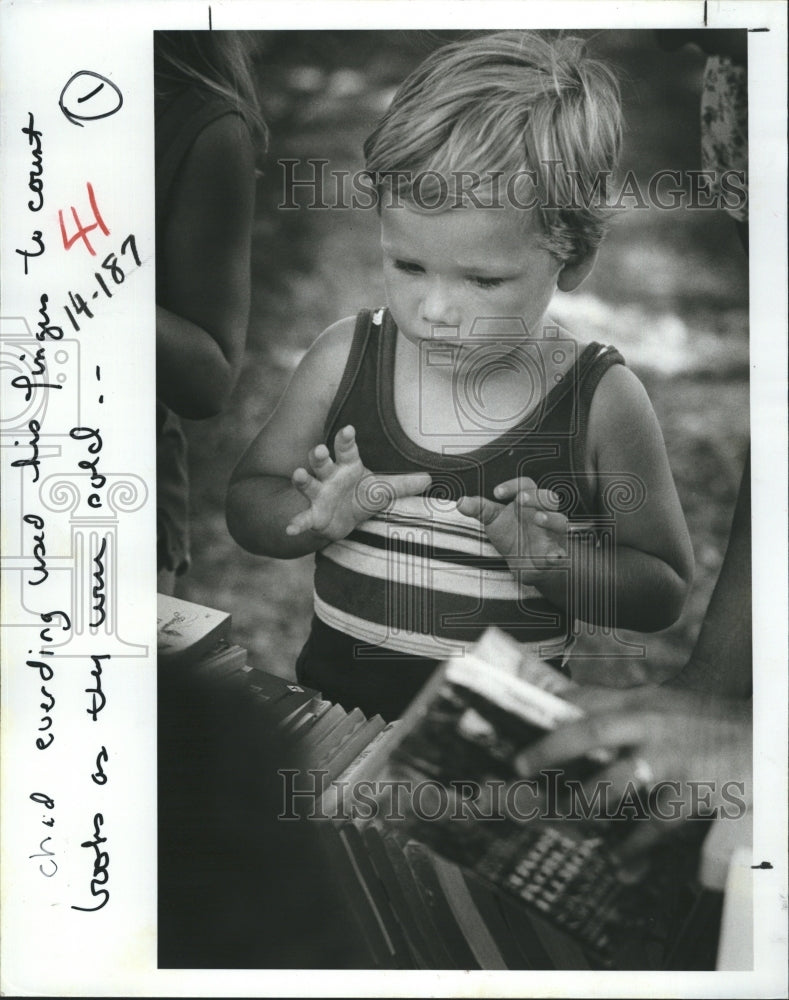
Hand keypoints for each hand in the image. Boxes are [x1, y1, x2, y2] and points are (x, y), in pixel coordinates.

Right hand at [285, 425, 431, 540]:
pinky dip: (296, 523)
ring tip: (298, 474)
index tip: (348, 429)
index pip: (346, 448)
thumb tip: (430, 479)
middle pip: (322, 462)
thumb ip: (404, 485)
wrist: (342, 519)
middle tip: (319, 450)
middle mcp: (329, 476)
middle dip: (319, 456)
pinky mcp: (313, 514)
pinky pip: (303, 518)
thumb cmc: (360, 496)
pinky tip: (290, 529)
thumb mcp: (382, 490)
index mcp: (347, 465)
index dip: (346, 438)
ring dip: (302, 479)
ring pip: (308, 483)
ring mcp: (318, 494)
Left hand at [457, 477, 567, 583]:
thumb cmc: (511, 533)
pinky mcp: (556, 553)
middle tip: (521, 500)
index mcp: (528, 502)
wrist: (523, 561)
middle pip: (548, 498)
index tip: (496, 493)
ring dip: (551, 519)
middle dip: (536, 497)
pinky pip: (561, 553)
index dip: (513, 485)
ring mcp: (552, 533)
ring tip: (538, 518)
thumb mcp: (492, 520)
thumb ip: (478, 509)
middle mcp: (543, 513)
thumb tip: (460, 502)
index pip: (526, 485)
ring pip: (560, 521)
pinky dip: (558, 554)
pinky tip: (553, 557)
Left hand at [513, 685, 751, 870]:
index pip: (586, 696)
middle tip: (520, 766)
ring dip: (587, 801)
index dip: (547, 705)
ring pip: (618, 778)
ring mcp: (671, 755)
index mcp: (641, 701)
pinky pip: (656, 822)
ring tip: (567, 816)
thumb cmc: (711, 723)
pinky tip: (619, 862)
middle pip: (591, 728)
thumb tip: (575, 722)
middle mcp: (652, 722)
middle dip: (552, 747)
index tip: (518, 719)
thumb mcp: (667, 707)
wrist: (766, 733)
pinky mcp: (693, 789)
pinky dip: (634, 845)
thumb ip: (626, 714)